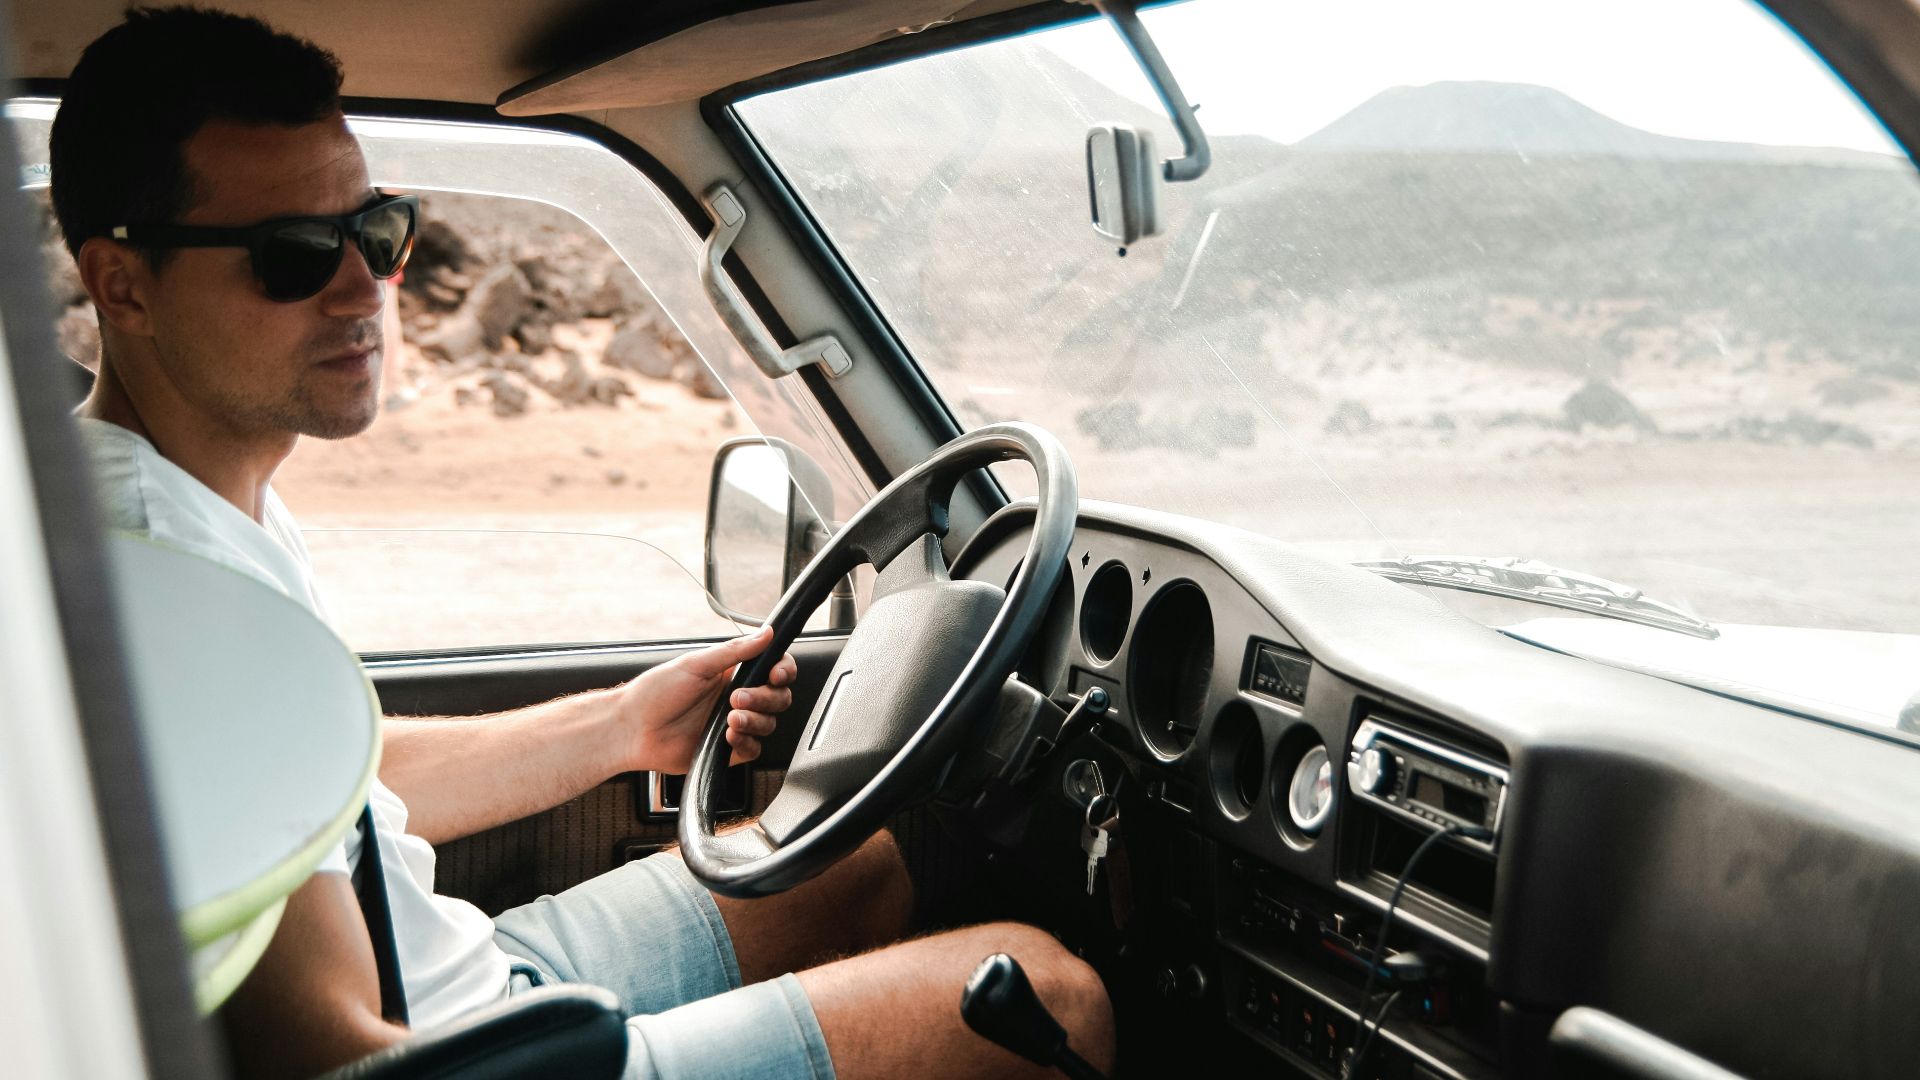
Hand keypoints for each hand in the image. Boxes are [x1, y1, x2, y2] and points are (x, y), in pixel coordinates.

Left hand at [613, 626, 797, 773]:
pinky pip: (754, 749)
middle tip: (737, 698)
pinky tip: (727, 737)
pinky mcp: (727, 751)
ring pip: (768, 724)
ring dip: (755, 721)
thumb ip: (735, 651)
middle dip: (765, 698)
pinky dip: (746, 743)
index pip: (773, 669)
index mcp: (731, 674)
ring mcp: (733, 725)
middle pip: (778, 698)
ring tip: (729, 719)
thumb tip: (766, 633)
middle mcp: (735, 698)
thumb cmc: (654, 694)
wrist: (632, 731)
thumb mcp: (696, 664)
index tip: (776, 674)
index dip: (783, 672)